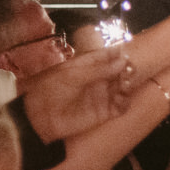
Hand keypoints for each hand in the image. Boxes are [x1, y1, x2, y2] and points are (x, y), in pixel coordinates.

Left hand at [20, 44, 135, 140]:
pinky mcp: (105, 112)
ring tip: (123, 86)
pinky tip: (121, 99)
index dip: (118, 53)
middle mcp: (98, 79)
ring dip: (128, 85)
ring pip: (124, 87)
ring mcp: (102, 95)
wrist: (41, 117)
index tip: (125, 53)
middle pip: (119, 70)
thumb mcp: (73, 75)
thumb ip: (99, 69)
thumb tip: (123, 61)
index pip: (108, 55)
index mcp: (88, 65)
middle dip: (126, 69)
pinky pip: (121, 106)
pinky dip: (125, 102)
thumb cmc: (51, 90)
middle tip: (126, 72)